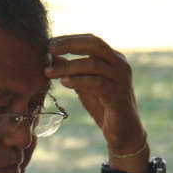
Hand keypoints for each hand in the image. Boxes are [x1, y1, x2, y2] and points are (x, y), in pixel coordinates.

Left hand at [45, 34, 145, 154]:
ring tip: (48, 72)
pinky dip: (78, 81)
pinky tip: (64, 82)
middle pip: (95, 44)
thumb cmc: (104, 107)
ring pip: (93, 64)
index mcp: (114, 58)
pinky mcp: (118, 95)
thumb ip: (72, 70)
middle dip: (70, 44)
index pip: (91, 40)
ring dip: (68, 67)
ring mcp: (121, 79)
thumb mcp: (85, 85)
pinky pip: (96, 83)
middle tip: (49, 48)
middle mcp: (120, 64)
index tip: (50, 43)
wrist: (123, 132)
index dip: (70, 39)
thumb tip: (52, 56)